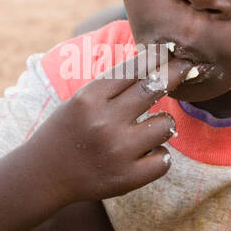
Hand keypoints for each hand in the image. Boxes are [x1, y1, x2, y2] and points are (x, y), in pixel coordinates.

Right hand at [30, 49, 195, 205]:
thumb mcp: (81, 100)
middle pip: (154, 88)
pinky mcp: (127, 178)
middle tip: (186, 67)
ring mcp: (117, 151)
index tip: (172, 52)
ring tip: (149, 128)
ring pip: (165, 125)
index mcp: (90, 98)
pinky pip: (164, 159)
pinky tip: (144, 153)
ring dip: (163, 124)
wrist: (43, 174)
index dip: (157, 57)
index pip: (134, 69)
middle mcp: (104, 122)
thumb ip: (113, 85)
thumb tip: (155, 61)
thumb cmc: (68, 131)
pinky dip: (158, 155)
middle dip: (174, 73)